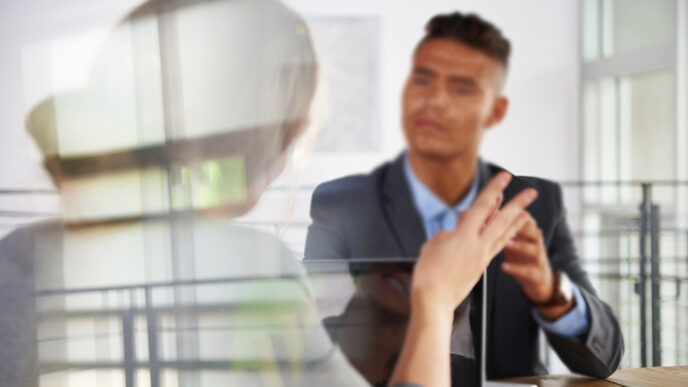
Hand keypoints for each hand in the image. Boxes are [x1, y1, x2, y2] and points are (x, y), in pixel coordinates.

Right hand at [411, 172, 537, 314]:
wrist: (434, 301)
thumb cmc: (428, 273)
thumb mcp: (433, 245)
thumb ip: (448, 233)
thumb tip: (458, 230)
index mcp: (463, 236)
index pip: (482, 206)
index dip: (494, 189)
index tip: (505, 177)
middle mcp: (477, 245)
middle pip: (502, 220)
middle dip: (518, 204)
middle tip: (531, 192)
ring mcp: (481, 257)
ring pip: (503, 235)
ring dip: (516, 221)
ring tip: (527, 212)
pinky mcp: (480, 267)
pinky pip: (497, 247)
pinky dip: (505, 237)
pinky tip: (508, 233)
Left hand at [502, 214, 572, 319]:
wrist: (539, 281)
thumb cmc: (521, 256)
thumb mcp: (514, 240)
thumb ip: (505, 227)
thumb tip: (489, 211)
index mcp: (530, 234)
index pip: (526, 219)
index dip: (516, 212)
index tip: (501, 208)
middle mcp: (536, 244)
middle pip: (534, 231)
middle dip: (522, 225)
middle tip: (505, 222)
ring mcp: (538, 259)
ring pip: (534, 249)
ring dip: (520, 245)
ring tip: (506, 243)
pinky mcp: (537, 275)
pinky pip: (528, 271)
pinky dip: (516, 268)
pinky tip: (503, 266)